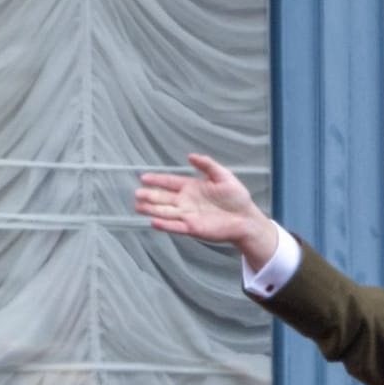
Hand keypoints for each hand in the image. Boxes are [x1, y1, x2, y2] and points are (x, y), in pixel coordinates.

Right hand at [135, 154, 276, 264]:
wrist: (246, 218)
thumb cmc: (237, 198)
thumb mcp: (223, 176)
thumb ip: (207, 165)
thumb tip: (191, 156)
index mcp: (191, 187)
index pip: (169, 182)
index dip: (156, 180)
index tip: (143, 177)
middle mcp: (186, 201)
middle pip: (163, 197)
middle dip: (150, 195)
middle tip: (137, 193)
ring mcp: (188, 215)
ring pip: (165, 212)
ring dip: (152, 209)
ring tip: (138, 206)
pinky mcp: (193, 228)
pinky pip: (175, 226)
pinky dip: (165, 225)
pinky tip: (153, 221)